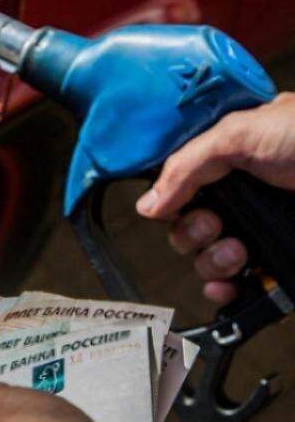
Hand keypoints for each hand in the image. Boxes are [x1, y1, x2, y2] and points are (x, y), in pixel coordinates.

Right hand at [135, 92, 294, 303]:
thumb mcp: (241, 133)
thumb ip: (186, 165)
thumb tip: (147, 204)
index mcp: (226, 159)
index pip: (177, 186)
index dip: (170, 200)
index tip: (177, 204)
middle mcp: (239, 196)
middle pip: (184, 226)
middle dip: (192, 232)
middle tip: (216, 224)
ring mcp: (256, 229)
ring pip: (203, 257)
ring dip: (211, 260)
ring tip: (239, 250)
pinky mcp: (274, 261)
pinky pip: (230, 284)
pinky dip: (222, 289)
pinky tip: (229, 283)